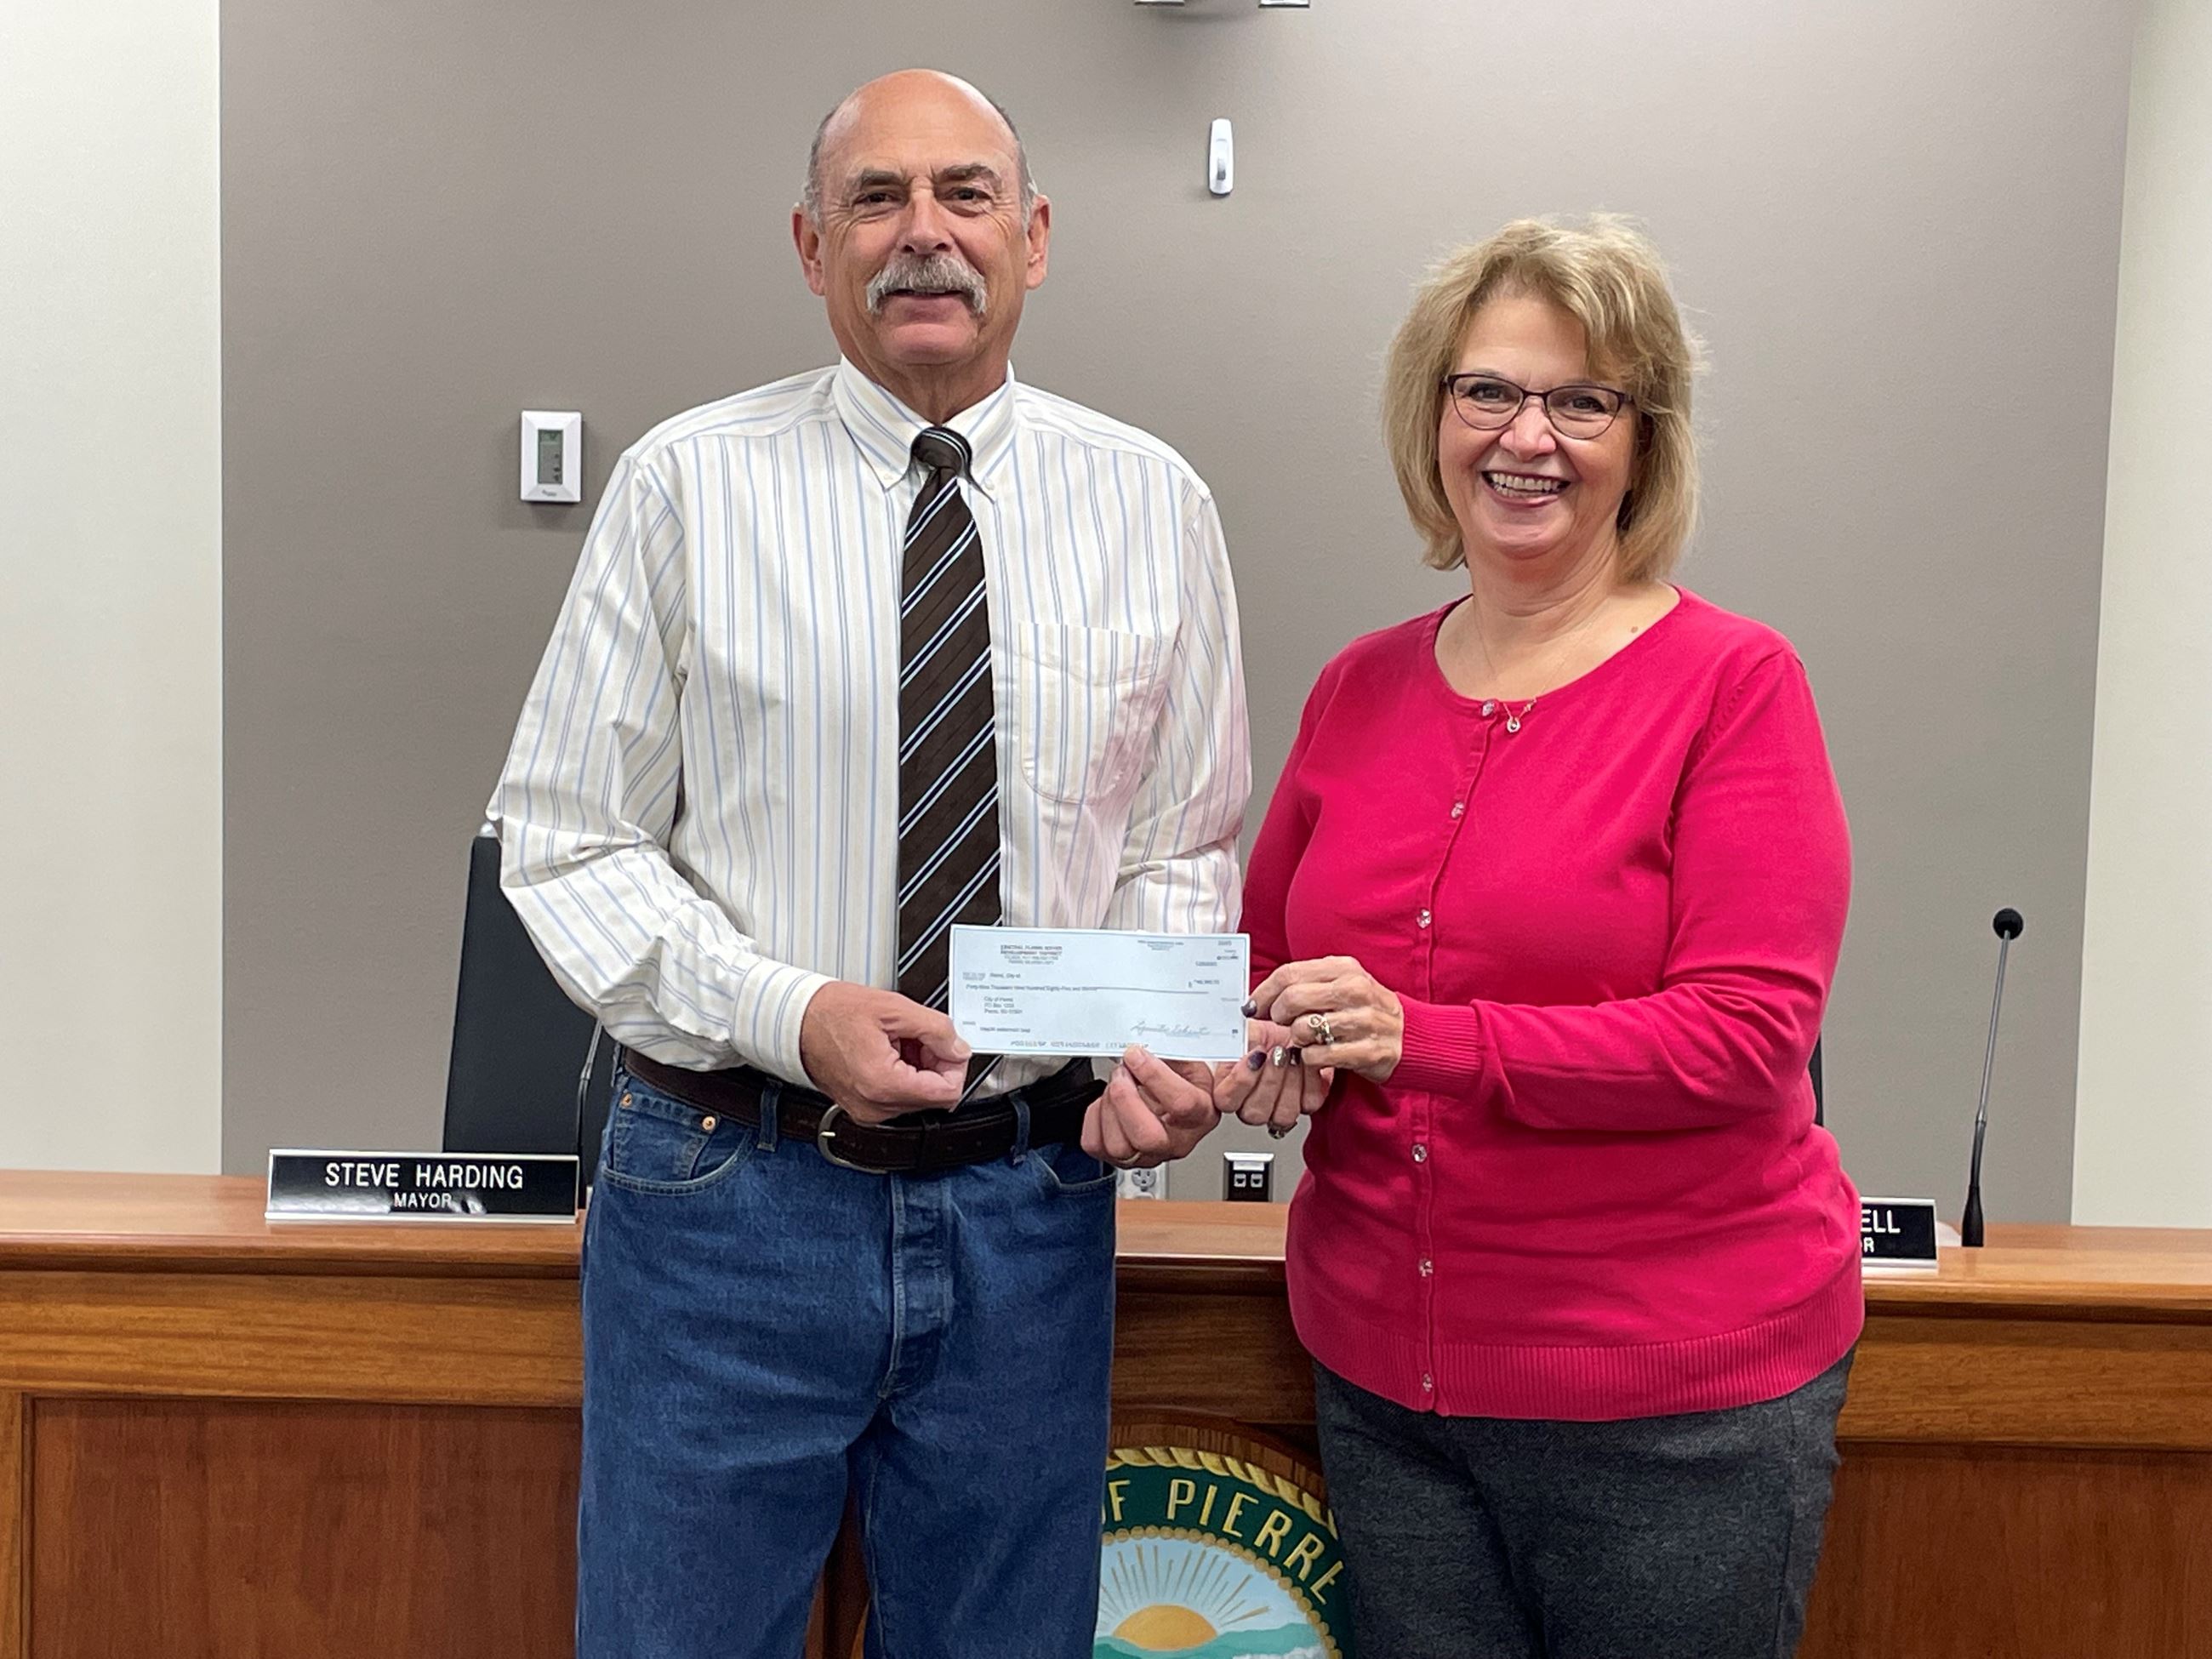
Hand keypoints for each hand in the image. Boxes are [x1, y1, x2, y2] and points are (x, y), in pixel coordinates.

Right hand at [798, 981, 971, 1123]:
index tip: (947, 1045)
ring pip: (917, 1096)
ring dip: (918, 1067)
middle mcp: (875, 1107)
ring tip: (898, 1040)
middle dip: (935, 1064)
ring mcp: (867, 1111)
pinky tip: (889, 1050)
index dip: (955, 1065)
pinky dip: (902, 1074)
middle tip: (918, 1035)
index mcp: (883, 1084)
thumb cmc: (829, 1013)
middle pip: (933, 1096)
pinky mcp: (862, 1107)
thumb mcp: (893, 1008)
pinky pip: (898, 1097)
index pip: (947, 1092)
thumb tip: (958, 1048)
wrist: (794, 1021)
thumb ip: (936, 1029)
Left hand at [1081, 1047, 1219, 1168]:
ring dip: (1109, 1107)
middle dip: (1125, 1098)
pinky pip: (1096, 1145)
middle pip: (1147, 1137)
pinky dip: (1094, 1119)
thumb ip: (1172, 1050)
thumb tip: (1145, 1045)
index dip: (1154, 1075)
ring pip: (1119, 1146)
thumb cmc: (1182, 1079)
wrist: (1175, 1095)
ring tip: (1114, 1085)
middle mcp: (1176, 1141)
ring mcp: (1148, 1154)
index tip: (1136, 1055)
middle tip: (1122, 1073)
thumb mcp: (1188, 1059)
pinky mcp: (1121, 1158)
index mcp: (1200, 1114)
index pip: (1181, 1103)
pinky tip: (1106, 1104)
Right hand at [1213, 1020, 1333, 1135]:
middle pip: (1256, 1113)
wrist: (1289, 1026)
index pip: (1227, 1100)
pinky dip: (1310, 1079)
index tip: (1254, 1054)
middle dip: (1270, 1080)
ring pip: (1283, 1115)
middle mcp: (1252, 1106)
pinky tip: (1305, 1061)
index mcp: (1229, 1091)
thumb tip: (1227, 1048)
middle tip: (1277, 1052)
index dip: (1241, 1080)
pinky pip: (1309, 1103)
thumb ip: (1228, 1043)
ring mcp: (1279, 1110)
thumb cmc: (1263, 1029)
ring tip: (1293, 1054)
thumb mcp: (1240, 1030)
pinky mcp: (1306, 1103)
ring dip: (1290, 1082)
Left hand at [1247, 956, 1404, 1081]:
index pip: (1289, 974)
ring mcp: (1363, 1021)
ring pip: (1303, 1029)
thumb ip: (1305, 982)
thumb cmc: (1365, 1009)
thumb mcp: (1341, 983)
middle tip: (1281, 1024)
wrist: (1410, 1035)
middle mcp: (1354, 990)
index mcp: (1344, 968)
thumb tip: (1260, 996)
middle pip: (1292, 999)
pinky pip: (1317, 1057)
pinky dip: (1310, 1059)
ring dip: (1296, 1039)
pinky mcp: (1367, 1051)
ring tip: (1307, 1039)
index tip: (1252, 1007)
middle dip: (1277, 1015)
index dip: (1263, 992)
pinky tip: (1318, 1055)